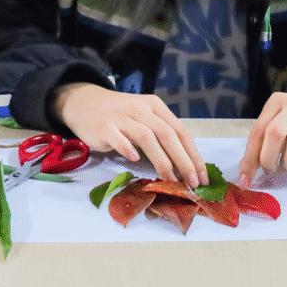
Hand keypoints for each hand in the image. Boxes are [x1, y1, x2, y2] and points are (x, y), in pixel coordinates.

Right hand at [54, 82, 205, 185]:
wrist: (84, 103)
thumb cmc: (119, 116)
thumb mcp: (143, 118)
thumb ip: (160, 136)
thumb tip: (183, 166)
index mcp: (155, 107)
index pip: (180, 131)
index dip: (193, 154)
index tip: (201, 176)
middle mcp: (141, 109)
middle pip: (167, 134)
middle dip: (183, 160)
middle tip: (191, 183)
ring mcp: (122, 117)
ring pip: (146, 137)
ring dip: (161, 159)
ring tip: (170, 179)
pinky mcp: (104, 126)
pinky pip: (118, 137)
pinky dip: (127, 147)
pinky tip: (134, 159)